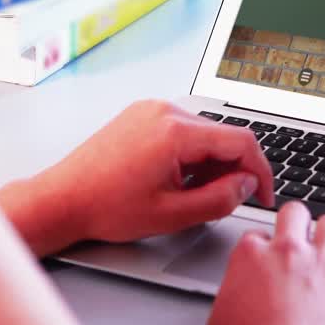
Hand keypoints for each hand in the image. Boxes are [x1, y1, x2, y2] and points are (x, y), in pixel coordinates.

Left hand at [7, 100, 274, 248]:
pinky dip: (190, 154)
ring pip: (203, 133)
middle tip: (222, 201)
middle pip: (223, 135)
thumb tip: (247, 185)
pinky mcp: (140, 115)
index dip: (260, 171)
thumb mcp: (173, 214)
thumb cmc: (105, 207)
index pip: (241, 141)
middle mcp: (164, 111)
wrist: (62, 199)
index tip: (263, 194)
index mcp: (175, 131)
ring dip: (210, 162)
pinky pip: (181, 130)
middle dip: (232, 169)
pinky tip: (174, 179)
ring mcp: (150, 110)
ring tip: (189, 194)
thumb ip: (220, 199)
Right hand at [207, 202, 324, 324]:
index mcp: (251, 256)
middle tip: (299, 239)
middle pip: (294, 212)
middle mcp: (288, 250)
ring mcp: (323, 261)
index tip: (266, 260)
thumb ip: (231, 296)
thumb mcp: (219, 321)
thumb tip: (237, 298)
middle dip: (297, 222)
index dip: (262, 247)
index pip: (256, 235)